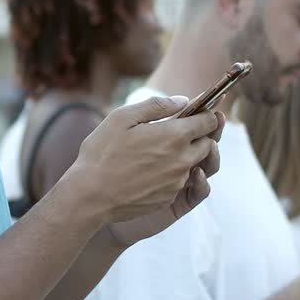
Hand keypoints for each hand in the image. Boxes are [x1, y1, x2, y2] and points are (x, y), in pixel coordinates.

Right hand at [63, 97, 219, 229]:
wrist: (90, 196)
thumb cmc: (102, 153)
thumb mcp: (122, 117)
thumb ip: (156, 105)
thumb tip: (182, 101)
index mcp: (174, 136)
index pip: (209, 122)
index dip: (207, 114)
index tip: (200, 111)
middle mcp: (182, 160)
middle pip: (208, 145)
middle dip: (200, 136)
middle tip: (181, 130)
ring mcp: (177, 182)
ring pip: (194, 164)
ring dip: (185, 155)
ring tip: (160, 151)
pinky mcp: (169, 198)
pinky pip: (179, 182)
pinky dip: (172, 173)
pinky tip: (150, 170)